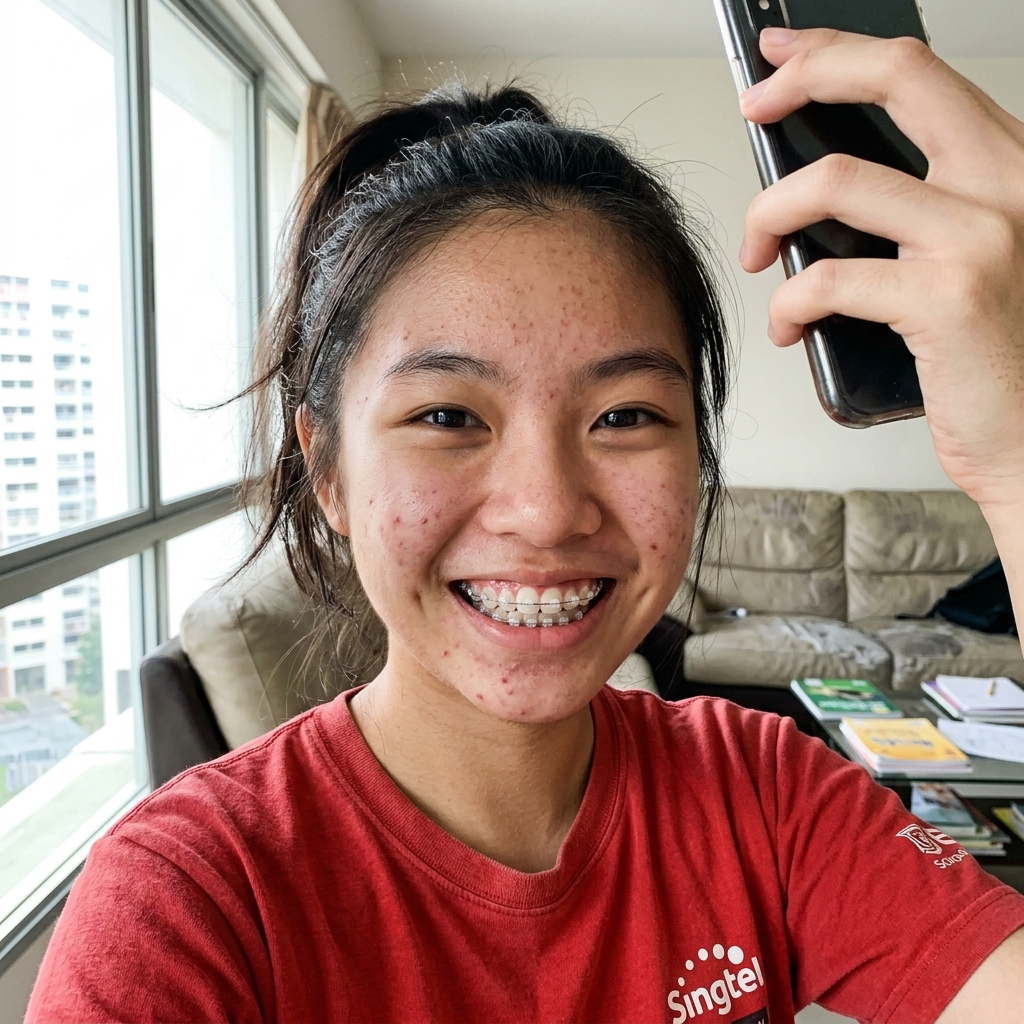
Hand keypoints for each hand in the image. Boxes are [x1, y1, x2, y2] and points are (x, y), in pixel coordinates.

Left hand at [738, 27, 1023, 513]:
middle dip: (803, 79)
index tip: (781, 57)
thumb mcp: (963, 259)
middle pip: (893, 80)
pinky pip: (826, 278)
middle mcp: (1006, 184)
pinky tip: (789, 327)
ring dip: (769, 215)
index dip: (838, 52)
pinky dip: (787, 304)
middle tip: (753, 106)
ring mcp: (981, 237)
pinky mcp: (947, 299)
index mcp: (1008, 167)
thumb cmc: (992, 357)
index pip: (919, 73)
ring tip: (760, 255)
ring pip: (834, 182)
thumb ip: (910, 213)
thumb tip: (812, 190)